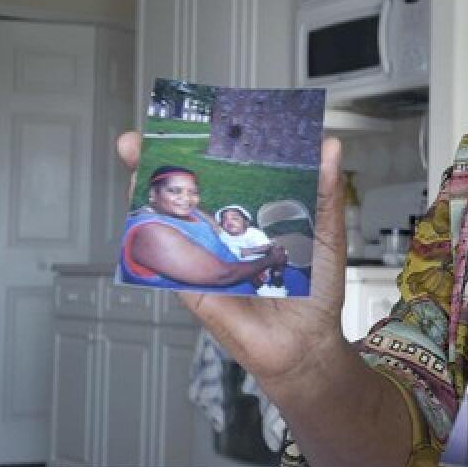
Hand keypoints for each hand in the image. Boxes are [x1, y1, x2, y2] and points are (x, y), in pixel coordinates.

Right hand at [117, 132, 346, 387]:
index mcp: (254, 215)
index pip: (226, 176)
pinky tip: (142, 214)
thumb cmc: (317, 290)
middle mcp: (225, 233)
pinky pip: (166, 260)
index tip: (192, 122)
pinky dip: (151, 239)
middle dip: (160, 162)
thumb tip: (330, 147)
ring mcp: (205, 257)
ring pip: (166, 220)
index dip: (206, 150)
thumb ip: (325, 191)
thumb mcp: (327, 232)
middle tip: (145, 137)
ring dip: (146, 192)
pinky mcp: (193, 285)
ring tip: (137, 161)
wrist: (307, 344)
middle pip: (186, 192)